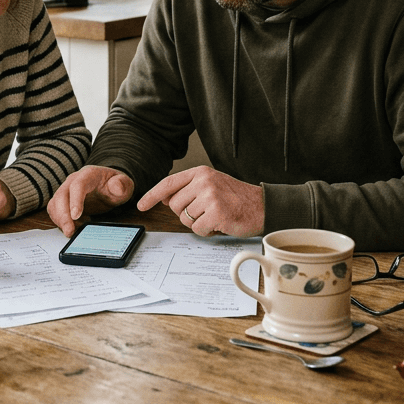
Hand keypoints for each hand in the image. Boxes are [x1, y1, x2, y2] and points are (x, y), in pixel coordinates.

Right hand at [47, 165, 134, 236]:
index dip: (75, 200)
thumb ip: (122, 185)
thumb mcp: (125, 184)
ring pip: (55, 203)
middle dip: (63, 215)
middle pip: (61, 195)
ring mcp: (67, 189)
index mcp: (89, 174)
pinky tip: (72, 228)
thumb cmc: (115, 185)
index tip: (76, 216)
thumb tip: (117, 187)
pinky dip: (59, 221)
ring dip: (59, 219)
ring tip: (70, 232)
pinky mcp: (63, 200)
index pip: (78, 185)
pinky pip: (54, 210)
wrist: (109, 184)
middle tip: (69, 231)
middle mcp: (74, 180)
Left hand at [136, 167, 263, 236]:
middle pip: (175, 206)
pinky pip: (197, 229)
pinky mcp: (217, 213)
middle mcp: (204, 181)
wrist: (262, 205)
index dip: (152, 195)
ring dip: (198, 223)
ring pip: (185, 219)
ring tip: (215, 216)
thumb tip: (164, 198)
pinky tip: (219, 223)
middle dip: (186, 214)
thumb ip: (188, 189)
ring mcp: (210, 196)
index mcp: (200, 173)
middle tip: (205, 212)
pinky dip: (206, 231)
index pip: (168, 183)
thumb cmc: (236, 197)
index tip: (142, 205)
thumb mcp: (211, 185)